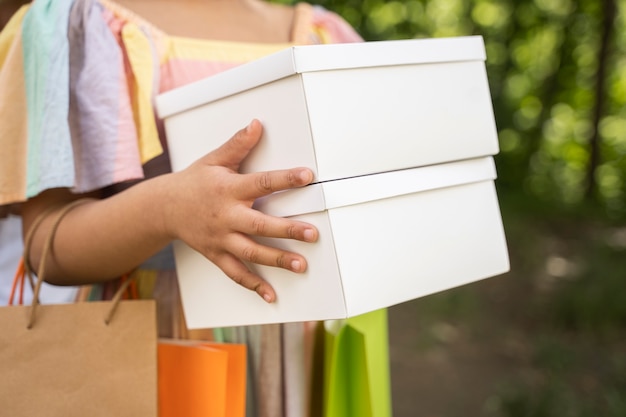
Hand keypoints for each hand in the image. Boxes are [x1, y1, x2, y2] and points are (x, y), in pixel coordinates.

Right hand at [164, 119, 318, 302]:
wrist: (163, 207)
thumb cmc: (194, 182)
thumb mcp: (213, 160)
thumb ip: (237, 145)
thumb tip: (257, 125)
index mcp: (228, 189)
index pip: (262, 182)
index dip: (285, 179)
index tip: (308, 176)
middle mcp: (226, 216)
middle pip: (260, 225)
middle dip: (288, 230)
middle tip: (312, 234)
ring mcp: (221, 238)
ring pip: (251, 252)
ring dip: (277, 260)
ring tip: (301, 265)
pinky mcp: (216, 254)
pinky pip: (235, 273)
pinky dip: (253, 285)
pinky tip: (271, 295)